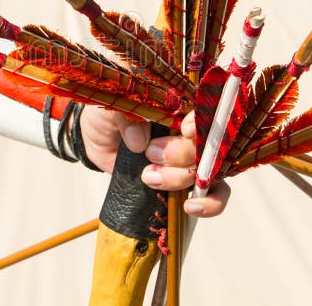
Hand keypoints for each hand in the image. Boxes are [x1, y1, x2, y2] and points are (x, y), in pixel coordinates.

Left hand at [80, 105, 230, 217]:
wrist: (98, 138)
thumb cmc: (109, 115)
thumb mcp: (112, 107)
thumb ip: (126, 115)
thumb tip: (139, 141)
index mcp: (180, 104)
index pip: (206, 109)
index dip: (200, 123)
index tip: (184, 130)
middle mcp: (192, 130)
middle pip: (207, 145)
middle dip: (179, 154)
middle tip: (150, 152)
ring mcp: (192, 156)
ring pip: (209, 171)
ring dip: (180, 178)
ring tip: (148, 176)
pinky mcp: (187, 179)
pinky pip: (214, 194)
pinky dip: (209, 204)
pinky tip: (191, 207)